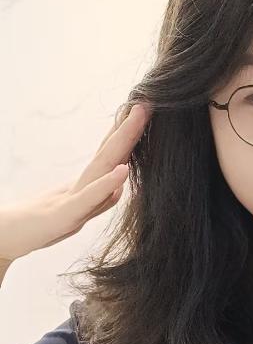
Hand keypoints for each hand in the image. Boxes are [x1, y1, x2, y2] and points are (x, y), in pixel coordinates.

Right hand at [0, 103, 150, 262]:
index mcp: (82, 186)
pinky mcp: (64, 216)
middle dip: (129, 129)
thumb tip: (119, 189)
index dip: (126, 135)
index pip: (108, 156)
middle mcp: (79, 187)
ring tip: (137, 118)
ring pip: (102, 166)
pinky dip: (107, 183)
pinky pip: (89, 198)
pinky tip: (123, 169)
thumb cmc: (34, 228)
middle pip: (109, 154)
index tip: (142, 113)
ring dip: (122, 141)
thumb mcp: (71, 215)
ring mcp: (72, 199)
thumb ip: (95, 203)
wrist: (1, 239)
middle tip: (146, 104)